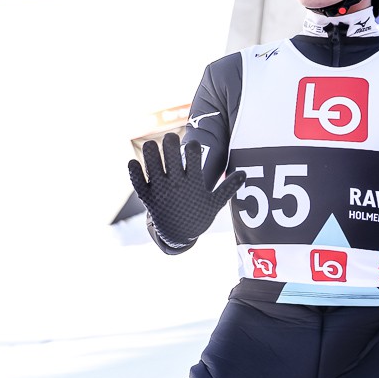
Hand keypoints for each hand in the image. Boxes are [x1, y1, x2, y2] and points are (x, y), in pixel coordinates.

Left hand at [127, 132, 246, 245]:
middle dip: (170, 142)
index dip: (193, 145)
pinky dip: (134, 171)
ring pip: (152, 163)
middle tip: (170, 139)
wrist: (179, 238)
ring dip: (151, 151)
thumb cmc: (198, 217)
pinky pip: (137, 181)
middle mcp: (176, 184)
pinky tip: (134, 162)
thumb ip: (228, 188)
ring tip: (152, 145)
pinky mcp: (147, 197)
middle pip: (171, 154)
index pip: (194, 156)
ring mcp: (161, 190)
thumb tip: (245, 174)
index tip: (193, 145)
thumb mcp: (214, 204)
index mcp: (193, 183)